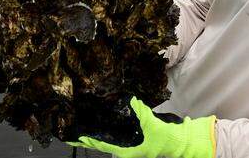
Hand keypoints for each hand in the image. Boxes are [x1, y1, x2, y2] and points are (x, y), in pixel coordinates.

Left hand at [70, 97, 215, 157]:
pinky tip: (101, 125)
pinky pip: (114, 138)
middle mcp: (123, 150)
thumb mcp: (150, 123)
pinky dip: (106, 132)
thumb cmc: (163, 137)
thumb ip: (139, 110)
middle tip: (72, 132)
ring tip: (82, 129)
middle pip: (101, 143)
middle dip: (87, 138)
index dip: (87, 139)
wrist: (176, 142)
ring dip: (96, 135)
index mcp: (124, 150)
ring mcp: (127, 147)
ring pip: (107, 141)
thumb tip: (128, 99)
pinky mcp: (131, 143)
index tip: (75, 136)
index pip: (100, 144)